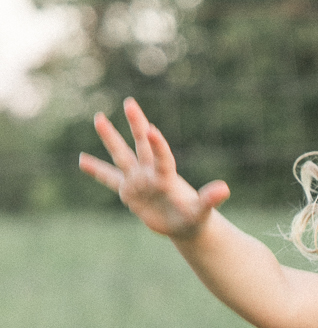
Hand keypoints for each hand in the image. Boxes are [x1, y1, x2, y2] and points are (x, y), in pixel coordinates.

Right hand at [79, 98, 229, 238]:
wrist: (184, 225)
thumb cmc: (194, 217)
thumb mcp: (201, 211)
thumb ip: (210, 199)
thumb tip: (225, 189)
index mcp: (167, 176)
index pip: (161, 157)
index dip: (157, 144)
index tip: (151, 129)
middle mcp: (150, 173)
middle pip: (141, 145)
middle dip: (136, 124)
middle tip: (130, 102)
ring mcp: (138, 180)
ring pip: (121, 155)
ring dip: (110, 138)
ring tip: (99, 118)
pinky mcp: (129, 191)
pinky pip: (109, 178)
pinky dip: (96, 170)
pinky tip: (82, 160)